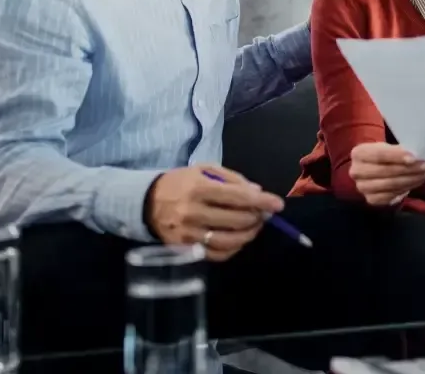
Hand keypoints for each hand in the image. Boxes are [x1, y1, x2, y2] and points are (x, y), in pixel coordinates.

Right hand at [146, 165, 283, 261]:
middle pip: (236, 220)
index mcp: (199, 188)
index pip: (238, 196)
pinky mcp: (183, 249)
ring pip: (228, 241)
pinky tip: (238, 239)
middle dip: (257, 217)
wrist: (146, 202)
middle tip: (263, 214)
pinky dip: (233, 249)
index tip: (278, 204)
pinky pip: (216, 255)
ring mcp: (187, 234)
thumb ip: (232, 179)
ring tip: (254, 226)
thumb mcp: (204, 170)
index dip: (262, 201)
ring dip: (248, 234)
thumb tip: (257, 191)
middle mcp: (193, 212)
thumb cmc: (180, 182)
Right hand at [349, 142, 424, 206]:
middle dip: (409, 169)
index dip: (397, 156)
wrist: (372, 168)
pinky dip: (406, 188)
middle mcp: (356, 172)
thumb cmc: (383, 155)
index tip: (414, 158)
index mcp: (359, 153)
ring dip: (412, 180)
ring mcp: (362, 188)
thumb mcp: (388, 147)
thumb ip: (399, 151)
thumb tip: (417, 155)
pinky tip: (417, 182)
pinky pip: (392, 195)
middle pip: (386, 171)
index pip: (379, 155)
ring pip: (390, 185)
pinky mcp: (371, 200)